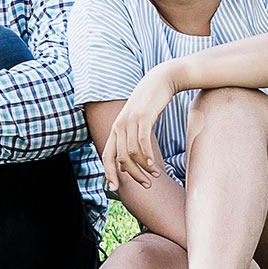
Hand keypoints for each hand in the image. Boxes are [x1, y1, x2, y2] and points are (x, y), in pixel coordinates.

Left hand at [102, 67, 178, 189]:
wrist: (161, 80)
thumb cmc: (150, 105)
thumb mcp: (137, 123)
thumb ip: (129, 141)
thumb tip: (124, 164)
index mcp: (116, 129)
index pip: (106, 155)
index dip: (108, 173)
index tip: (115, 188)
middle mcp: (119, 125)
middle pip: (120, 158)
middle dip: (133, 175)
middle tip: (147, 185)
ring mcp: (130, 120)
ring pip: (132, 153)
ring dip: (144, 168)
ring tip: (155, 175)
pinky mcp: (144, 116)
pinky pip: (142, 141)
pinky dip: (146, 155)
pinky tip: (153, 164)